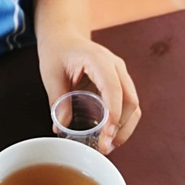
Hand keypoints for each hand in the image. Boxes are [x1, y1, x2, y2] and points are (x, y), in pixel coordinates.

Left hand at [37, 37, 139, 154]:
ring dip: (124, 128)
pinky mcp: (118, 83)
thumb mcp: (51, 75)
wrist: (64, 37)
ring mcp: (120, 74)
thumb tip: (62, 128)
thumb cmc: (57, 51)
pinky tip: (108, 136)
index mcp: (99, 60)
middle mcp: (115, 66)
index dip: (114, 113)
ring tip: (108, 146)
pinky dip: (121, 122)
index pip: (114, 89)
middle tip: (105, 147)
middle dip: (121, 127)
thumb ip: (58, 101)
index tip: (107, 134)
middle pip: (130, 100)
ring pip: (133, 105)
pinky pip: (126, 105)